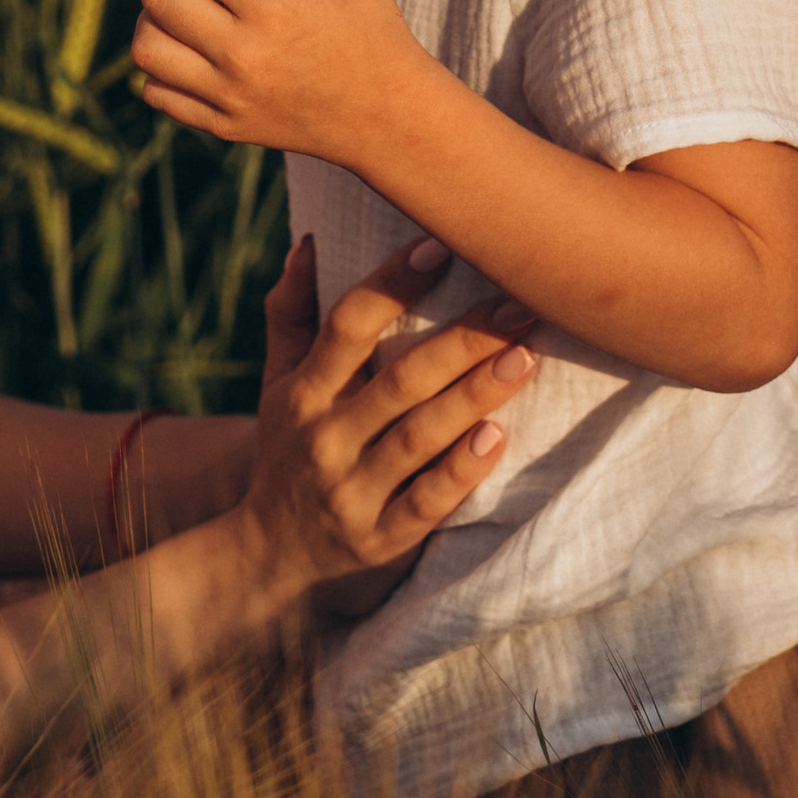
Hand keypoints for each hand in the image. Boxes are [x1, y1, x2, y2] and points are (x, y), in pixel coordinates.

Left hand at [134, 0, 424, 161]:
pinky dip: (162, 62)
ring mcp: (228, 97)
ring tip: (196, 5)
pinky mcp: (222, 126)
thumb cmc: (368, 26)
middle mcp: (244, 57)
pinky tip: (198, 46)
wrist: (388, 116)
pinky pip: (154, 89)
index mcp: (275, 8)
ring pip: (145, 45)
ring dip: (159, 12)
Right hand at [236, 233, 534, 603]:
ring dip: (475, 394)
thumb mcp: (278, 384)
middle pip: (400, 380)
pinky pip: (427, 503)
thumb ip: (291, 314)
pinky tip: (499, 436)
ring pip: (420, 436)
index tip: (441, 247)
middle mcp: (325, 438)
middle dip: (463, 338)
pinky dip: (462, 469)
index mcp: (302, 393)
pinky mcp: (381, 539)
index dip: (392, 284)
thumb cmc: (289, 449)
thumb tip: (308, 242)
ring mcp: (352, 491)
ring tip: (526, 355)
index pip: (347, 326)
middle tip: (519, 302)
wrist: (270, 556)